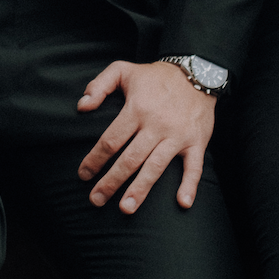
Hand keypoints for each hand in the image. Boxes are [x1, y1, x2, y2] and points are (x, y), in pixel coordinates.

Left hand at [75, 59, 214, 212]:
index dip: (95, 159)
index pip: (111, 140)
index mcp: (137, 108)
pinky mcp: (197, 142)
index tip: (83, 175)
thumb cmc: (154, 76)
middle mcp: (157, 125)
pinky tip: (182, 203)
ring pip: (156, 167)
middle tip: (96, 200)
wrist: (197, 73)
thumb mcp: (123, 70)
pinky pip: (194, 167)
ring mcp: (178, 136)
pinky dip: (190, 185)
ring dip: (140, 189)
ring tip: (125, 208)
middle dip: (111, 181)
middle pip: (130, 159)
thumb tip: (81, 107)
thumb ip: (99, 85)